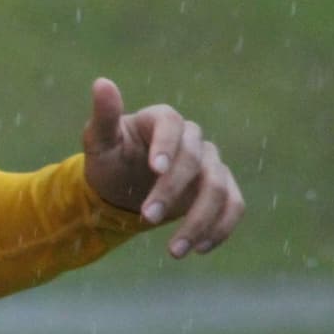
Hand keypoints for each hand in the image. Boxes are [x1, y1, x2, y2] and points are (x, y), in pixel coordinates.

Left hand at [82, 78, 244, 257]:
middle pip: (195, 160)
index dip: (166, 146)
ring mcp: (210, 164)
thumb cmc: (109, 158)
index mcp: (162, 119)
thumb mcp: (99, 140)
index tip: (155, 169)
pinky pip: (234, 205)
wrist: (122, 187)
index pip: (172, 125)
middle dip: (172, 191)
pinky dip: (220, 228)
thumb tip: (102, 82)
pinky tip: (198, 249)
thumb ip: (104, 116)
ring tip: (173, 251)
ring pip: (219, 188)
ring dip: (199, 220)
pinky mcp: (221, 189)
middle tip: (147, 217)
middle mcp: (192, 138)